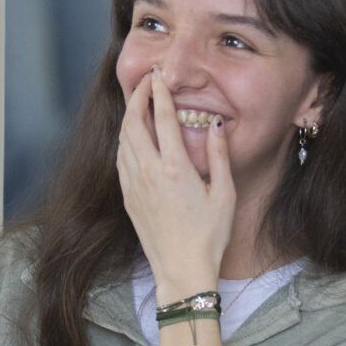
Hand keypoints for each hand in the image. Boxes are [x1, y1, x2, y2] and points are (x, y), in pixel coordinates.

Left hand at [116, 69, 234, 296]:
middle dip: (138, 97)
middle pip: (133, 123)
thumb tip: (214, 124)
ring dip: (128, 117)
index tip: (159, 75)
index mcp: (175, 168)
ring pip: (123, 140)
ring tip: (137, 103)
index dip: (159, 92)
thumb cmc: (208, 236)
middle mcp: (149, 172)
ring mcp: (134, 185)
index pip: (161, 118)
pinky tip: (132, 138)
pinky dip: (125, 140)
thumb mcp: (224, 194)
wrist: (181, 270)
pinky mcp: (128, 198)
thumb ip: (219, 155)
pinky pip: (121, 160)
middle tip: (146, 82)